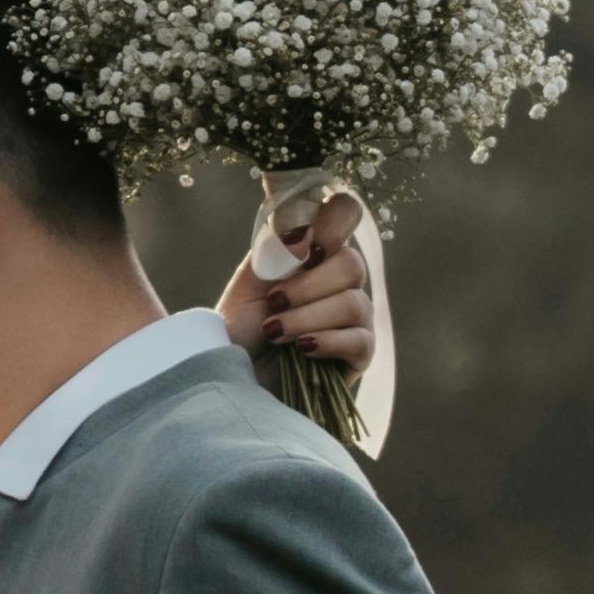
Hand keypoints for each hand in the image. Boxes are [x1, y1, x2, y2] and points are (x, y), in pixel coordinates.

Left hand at [223, 193, 374, 370]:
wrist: (234, 380)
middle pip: (352, 263)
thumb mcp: (247, 285)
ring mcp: (354, 317)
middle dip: (307, 286)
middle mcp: (340, 281)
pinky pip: (360, 339)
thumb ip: (275, 254)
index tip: (306, 244)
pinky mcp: (359, 354)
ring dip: (307, 317)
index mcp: (315, 253)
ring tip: (274, 333)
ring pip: (354, 302)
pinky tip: (302, 349)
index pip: (345, 214)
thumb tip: (303, 232)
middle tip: (274, 303)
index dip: (334, 221)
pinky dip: (327, 341)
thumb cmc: (240, 330)